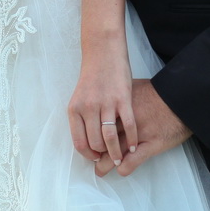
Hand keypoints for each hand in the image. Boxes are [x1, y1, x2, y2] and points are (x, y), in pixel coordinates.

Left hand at [68, 47, 134, 166]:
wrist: (103, 51)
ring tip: (121, 158)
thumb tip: (88, 141)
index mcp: (74, 108)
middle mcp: (88, 107)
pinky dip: (132, 139)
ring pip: (109, 137)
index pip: (79, 141)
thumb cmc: (92, 76)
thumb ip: (82, 117)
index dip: (88, 154)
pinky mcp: (123, 98)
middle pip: (95, 142)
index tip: (95, 157)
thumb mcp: (80, 97)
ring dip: (116, 152)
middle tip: (111, 159)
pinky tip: (134, 146)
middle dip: (103, 155)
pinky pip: (128, 125)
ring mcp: (106, 103)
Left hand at [94, 78, 190, 177]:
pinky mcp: (152, 144)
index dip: (90, 135)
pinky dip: (125, 168)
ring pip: (114, 154)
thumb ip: (119, 95)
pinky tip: (121, 170)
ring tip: (100, 171)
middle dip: (94, 153)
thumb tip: (108, 96)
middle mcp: (125, 120)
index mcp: (119, 106)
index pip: (97, 124)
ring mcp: (138, 134)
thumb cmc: (159, 92)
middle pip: (102, 140)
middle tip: (90, 159)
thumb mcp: (134, 87)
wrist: (182, 98)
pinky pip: (133, 161)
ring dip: (104, 165)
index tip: (88, 140)